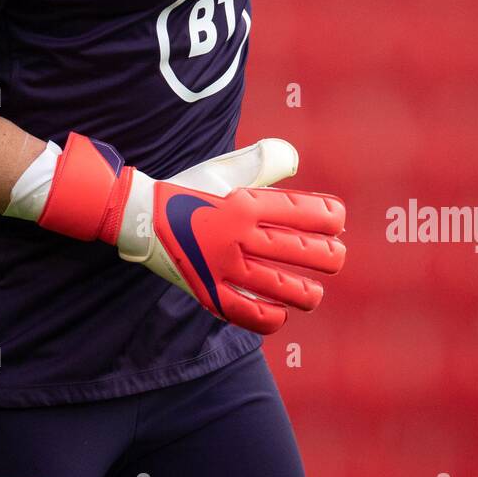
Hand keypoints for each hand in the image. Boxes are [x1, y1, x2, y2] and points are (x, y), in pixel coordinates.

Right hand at [7, 133, 346, 334]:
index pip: (306, 212)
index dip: (331, 218)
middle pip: (303, 252)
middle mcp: (239, 235)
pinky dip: (271, 318)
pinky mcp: (208, 292)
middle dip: (330, 257)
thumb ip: (262, 162)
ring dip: (307, 293)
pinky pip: (248, 314)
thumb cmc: (190, 189)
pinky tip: (280, 314)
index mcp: (246, 203)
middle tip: (335, 258)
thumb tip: (294, 158)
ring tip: (312, 293)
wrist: (141, 215)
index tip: (336, 220)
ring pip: (283, 288)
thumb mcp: (225, 170)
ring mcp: (223, 266)